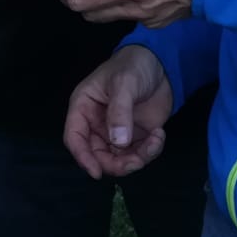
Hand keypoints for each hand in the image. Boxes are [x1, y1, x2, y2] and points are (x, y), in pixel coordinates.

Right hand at [63, 46, 173, 178]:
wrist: (161, 63)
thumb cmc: (133, 65)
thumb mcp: (124, 83)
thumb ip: (120, 112)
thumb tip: (118, 142)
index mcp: (84, 107)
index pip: (74, 137)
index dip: (82, 157)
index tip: (96, 172)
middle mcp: (96, 123)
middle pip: (98, 155)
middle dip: (117, 163)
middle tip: (136, 161)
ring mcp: (116, 132)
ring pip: (119, 159)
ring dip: (137, 158)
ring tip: (155, 140)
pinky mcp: (135, 136)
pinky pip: (138, 154)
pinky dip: (150, 151)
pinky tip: (159, 135)